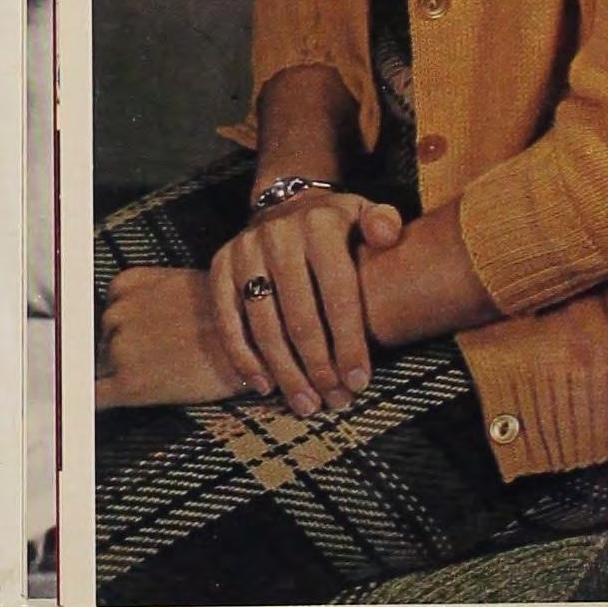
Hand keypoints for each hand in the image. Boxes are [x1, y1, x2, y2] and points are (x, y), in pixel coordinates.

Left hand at [97, 267, 244, 408]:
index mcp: (128, 284)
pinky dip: (104, 401)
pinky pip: (94, 399)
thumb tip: (136, 322)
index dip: (125, 327)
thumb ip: (149, 295)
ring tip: (160, 374)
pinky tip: (127, 398)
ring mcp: (119, 350)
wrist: (252, 341)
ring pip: (98, 368)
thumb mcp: (182, 284)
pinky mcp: (127, 385)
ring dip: (120, 374)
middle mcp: (117, 313)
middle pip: (102, 340)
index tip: (143, 335)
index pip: (107, 310)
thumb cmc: (227, 313)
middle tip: (159, 357)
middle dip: (124, 350)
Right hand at [209, 189, 403, 416]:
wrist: (285, 202)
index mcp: (321, 225)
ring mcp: (245, 251)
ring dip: (286, 372)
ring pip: (264, 326)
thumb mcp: (365, 213)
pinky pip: (228, 322)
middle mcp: (279, 236)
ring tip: (306, 404)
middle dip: (319, 367)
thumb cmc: (337, 224)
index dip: (349, 342)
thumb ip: (383, 222)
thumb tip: (387, 235)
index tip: (358, 382)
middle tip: (334, 402)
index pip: (337, 294)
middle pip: (300, 317)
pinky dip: (244, 358)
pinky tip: (265, 386)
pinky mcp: (220, 266)